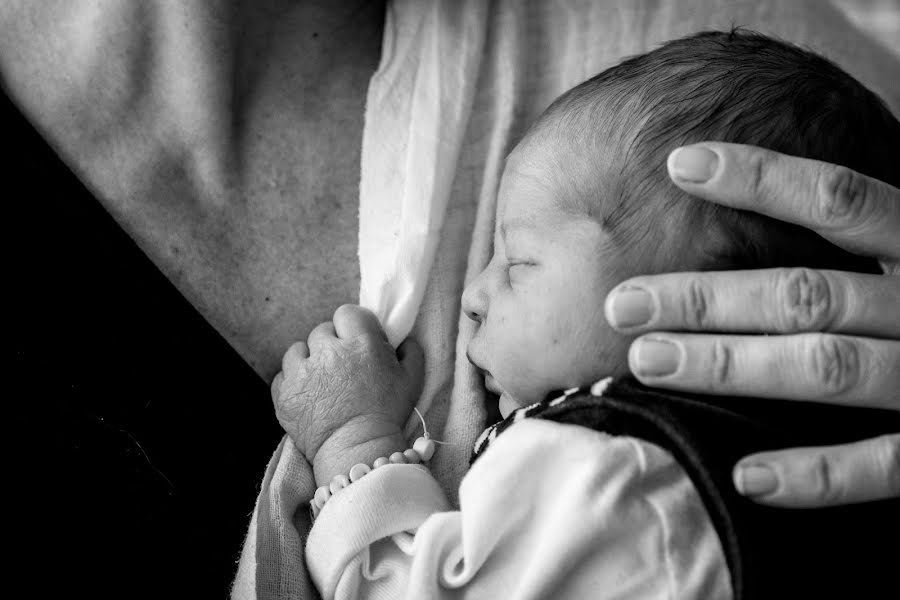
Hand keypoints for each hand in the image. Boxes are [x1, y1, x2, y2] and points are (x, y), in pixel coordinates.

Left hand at [271, 304, 423, 481]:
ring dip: (308, 360)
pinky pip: (283, 374)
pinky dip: (293, 381)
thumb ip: (411, 351)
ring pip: (298, 349)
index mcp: (361, 343)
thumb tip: (403, 339)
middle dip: (332, 344)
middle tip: (342, 366)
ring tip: (321, 380)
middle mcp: (329, 351)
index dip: (352, 325)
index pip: (347, 313)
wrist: (358, 452)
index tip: (357, 341)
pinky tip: (308, 394)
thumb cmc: (388, 415)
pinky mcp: (285, 393)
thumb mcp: (412, 380)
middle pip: (322, 330)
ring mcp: (303, 372)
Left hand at [604, 143, 898, 507]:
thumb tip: (745, 203)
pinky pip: (884, 465)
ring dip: (732, 366)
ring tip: (647, 362)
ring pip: (829, 367)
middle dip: (708, 298)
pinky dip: (816, 474)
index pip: (842, 200)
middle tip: (623, 304)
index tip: (679, 164)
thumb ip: (863, 241)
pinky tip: (746, 475)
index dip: (762, 177)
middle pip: (809, 293)